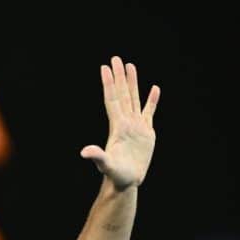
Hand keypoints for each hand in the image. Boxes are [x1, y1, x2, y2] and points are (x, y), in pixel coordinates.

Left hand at [81, 56, 159, 189]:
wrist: (126, 181)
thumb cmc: (116, 175)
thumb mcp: (106, 165)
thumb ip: (97, 157)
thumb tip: (84, 153)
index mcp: (118, 127)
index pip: (113, 100)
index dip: (109, 84)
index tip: (105, 68)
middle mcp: (126, 123)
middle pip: (123, 94)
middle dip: (119, 76)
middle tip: (116, 58)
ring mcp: (136, 126)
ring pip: (135, 99)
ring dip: (133, 83)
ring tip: (131, 66)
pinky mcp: (147, 133)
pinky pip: (149, 112)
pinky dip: (152, 100)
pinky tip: (155, 88)